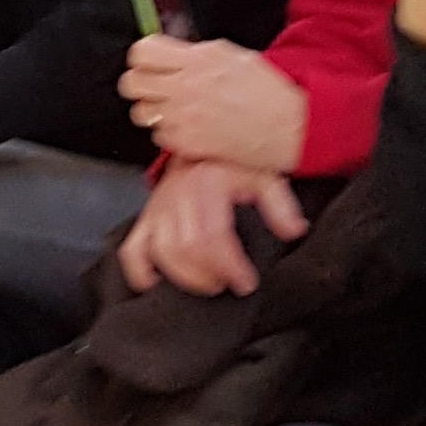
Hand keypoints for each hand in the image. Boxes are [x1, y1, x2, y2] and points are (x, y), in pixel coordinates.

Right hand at [119, 155, 306, 298]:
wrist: (202, 141)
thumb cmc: (231, 161)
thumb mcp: (264, 174)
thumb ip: (280, 204)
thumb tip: (293, 230)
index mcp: (205, 183)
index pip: (214, 235)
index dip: (230, 265)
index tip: (245, 282)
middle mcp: (177, 194)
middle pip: (186, 247)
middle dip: (208, 275)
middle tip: (226, 283)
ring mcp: (157, 207)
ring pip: (160, 252)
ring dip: (183, 277)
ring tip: (206, 283)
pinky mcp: (146, 217)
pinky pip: (133, 249)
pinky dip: (141, 272)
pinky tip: (157, 283)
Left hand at [120, 34, 306, 167]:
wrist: (288, 126)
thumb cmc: (267, 91)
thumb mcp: (231, 56)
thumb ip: (195, 53)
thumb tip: (171, 52)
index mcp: (197, 60)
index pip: (141, 52)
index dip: (143, 57)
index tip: (150, 61)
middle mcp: (186, 88)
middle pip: (131, 83)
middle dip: (141, 83)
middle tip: (155, 86)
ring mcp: (184, 118)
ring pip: (141, 112)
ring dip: (154, 111)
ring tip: (175, 109)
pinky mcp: (187, 143)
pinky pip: (160, 136)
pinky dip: (170, 133)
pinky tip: (190, 127)